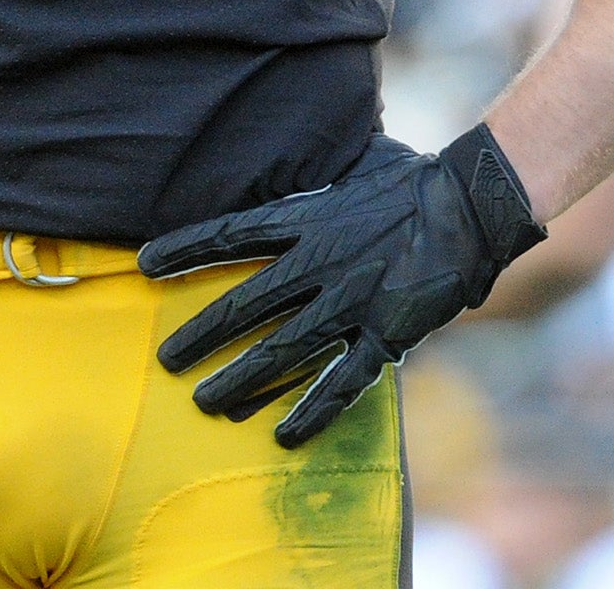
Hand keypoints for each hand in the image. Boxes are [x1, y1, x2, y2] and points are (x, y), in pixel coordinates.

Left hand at [139, 125, 545, 448]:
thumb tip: (277, 188)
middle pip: (245, 304)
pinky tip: (282, 434)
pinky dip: (310, 410)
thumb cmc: (408, 184)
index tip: (144, 264)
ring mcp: (351, 303)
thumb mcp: (347, 178)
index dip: (185, 249)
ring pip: (282, 350)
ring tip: (206, 403)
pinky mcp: (386, 335)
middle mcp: (320, 263)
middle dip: (201, 335)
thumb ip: (309, 194)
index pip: (230, 235)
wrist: (469, 206)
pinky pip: (342, 382)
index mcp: (307, 219)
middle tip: (165, 362)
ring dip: (240, 380)